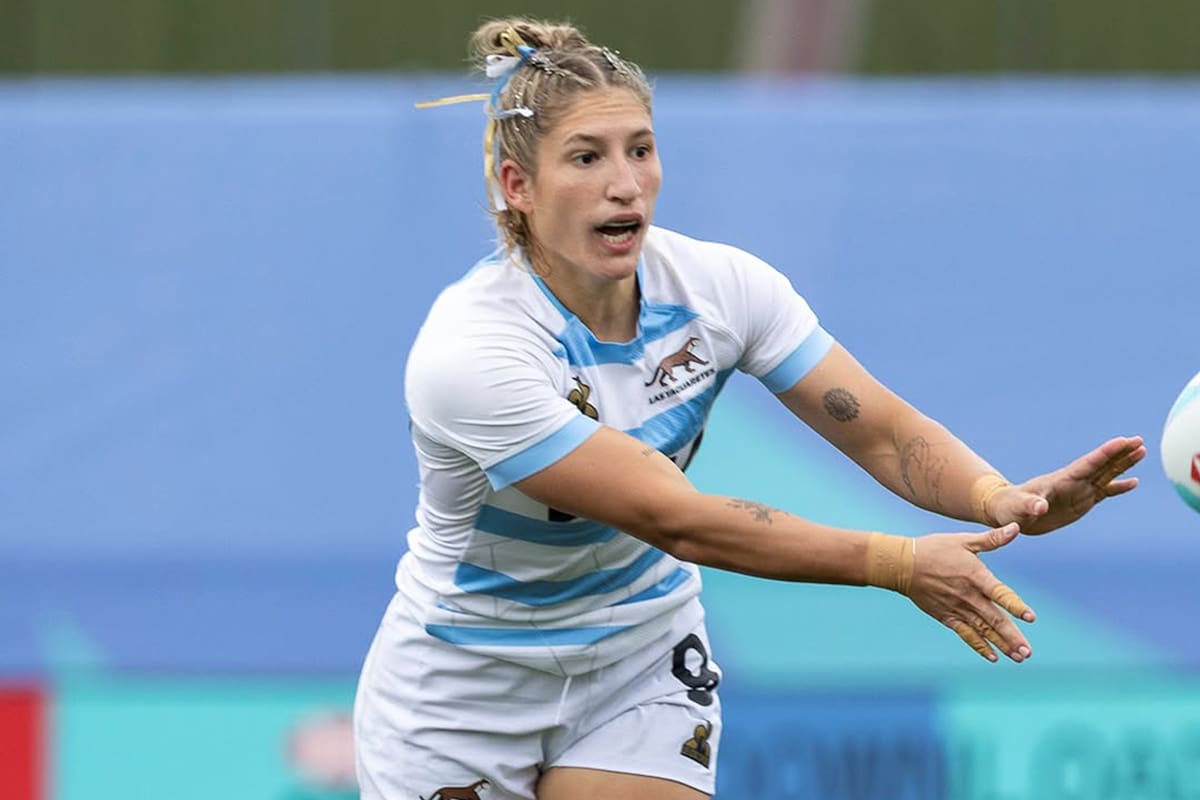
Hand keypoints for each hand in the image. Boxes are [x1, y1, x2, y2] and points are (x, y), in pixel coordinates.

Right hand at [908, 523, 1034, 662]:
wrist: (902, 565)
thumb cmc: (934, 549)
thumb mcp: (963, 541)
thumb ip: (992, 539)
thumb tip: (1015, 527)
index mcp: (975, 576)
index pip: (1000, 593)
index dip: (1015, 605)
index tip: (1030, 618)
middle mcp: (968, 596)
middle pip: (994, 619)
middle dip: (1012, 637)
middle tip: (1027, 652)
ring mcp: (957, 609)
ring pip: (983, 630)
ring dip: (1001, 644)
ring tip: (1019, 658)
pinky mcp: (947, 616)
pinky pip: (965, 634)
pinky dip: (979, 646)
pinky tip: (994, 657)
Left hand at [988, 436, 1145, 534]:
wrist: (1009, 512)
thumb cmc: (1010, 508)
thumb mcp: (1019, 507)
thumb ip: (1030, 505)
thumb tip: (1040, 508)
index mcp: (1061, 480)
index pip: (1088, 463)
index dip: (1106, 452)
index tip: (1123, 440)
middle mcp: (1073, 482)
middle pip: (1102, 464)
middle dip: (1120, 453)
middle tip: (1139, 440)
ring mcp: (1079, 490)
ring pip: (1106, 474)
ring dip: (1124, 464)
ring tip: (1141, 451)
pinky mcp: (1081, 502)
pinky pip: (1105, 492)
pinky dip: (1119, 487)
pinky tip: (1134, 482)